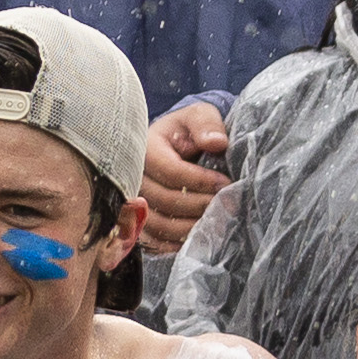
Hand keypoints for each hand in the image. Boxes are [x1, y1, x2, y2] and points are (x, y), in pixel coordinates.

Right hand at [136, 100, 230, 255]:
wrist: (172, 144)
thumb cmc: (186, 130)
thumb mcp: (199, 116)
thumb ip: (207, 124)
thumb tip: (217, 143)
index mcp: (144, 148)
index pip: (170, 171)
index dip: (200, 181)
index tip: (225, 183)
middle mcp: (131, 177)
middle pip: (163, 200)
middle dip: (199, 205)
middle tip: (226, 204)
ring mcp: (131, 201)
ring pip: (157, 223)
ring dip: (188, 226)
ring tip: (214, 220)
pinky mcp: (135, 220)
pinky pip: (150, 239)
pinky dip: (173, 242)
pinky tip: (194, 236)